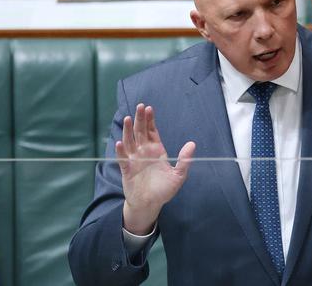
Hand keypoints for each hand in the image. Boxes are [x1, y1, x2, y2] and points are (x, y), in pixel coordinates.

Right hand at [116, 103, 195, 234]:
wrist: (150, 204)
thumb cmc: (164, 189)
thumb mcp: (178, 175)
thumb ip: (184, 160)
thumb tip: (192, 144)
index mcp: (156, 151)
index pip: (152, 131)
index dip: (150, 120)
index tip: (149, 108)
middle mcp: (144, 152)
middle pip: (140, 132)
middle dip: (140, 119)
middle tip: (139, 106)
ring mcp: (134, 160)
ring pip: (130, 141)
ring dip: (128, 131)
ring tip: (127, 119)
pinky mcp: (127, 170)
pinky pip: (123, 159)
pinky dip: (121, 151)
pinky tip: (120, 143)